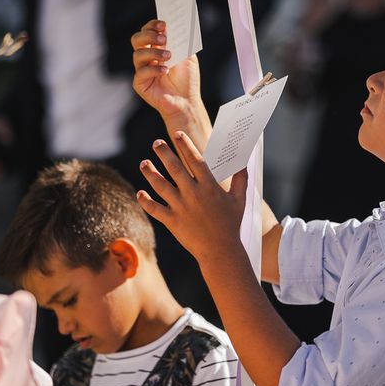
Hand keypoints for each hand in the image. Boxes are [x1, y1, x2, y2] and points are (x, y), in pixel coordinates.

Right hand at [131, 20, 210, 150]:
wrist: (186, 101)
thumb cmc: (187, 78)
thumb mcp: (188, 56)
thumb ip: (181, 41)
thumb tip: (174, 26)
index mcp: (156, 47)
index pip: (148, 31)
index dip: (152, 25)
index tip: (163, 24)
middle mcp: (146, 56)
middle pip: (137, 39)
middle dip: (148, 35)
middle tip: (163, 37)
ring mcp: (141, 69)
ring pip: (138, 54)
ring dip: (153, 52)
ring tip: (169, 56)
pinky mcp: (140, 83)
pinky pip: (141, 72)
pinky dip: (154, 69)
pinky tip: (165, 71)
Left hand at [137, 131, 247, 264]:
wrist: (221, 251)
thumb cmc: (231, 225)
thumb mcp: (240, 200)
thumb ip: (241, 179)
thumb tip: (245, 161)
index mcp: (209, 187)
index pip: (196, 160)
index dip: (186, 145)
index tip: (177, 134)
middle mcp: (193, 194)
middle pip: (175, 168)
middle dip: (164, 153)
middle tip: (156, 143)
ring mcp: (181, 207)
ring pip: (161, 185)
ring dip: (150, 173)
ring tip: (144, 163)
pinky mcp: (172, 221)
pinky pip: (155, 209)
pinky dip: (146, 201)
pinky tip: (140, 192)